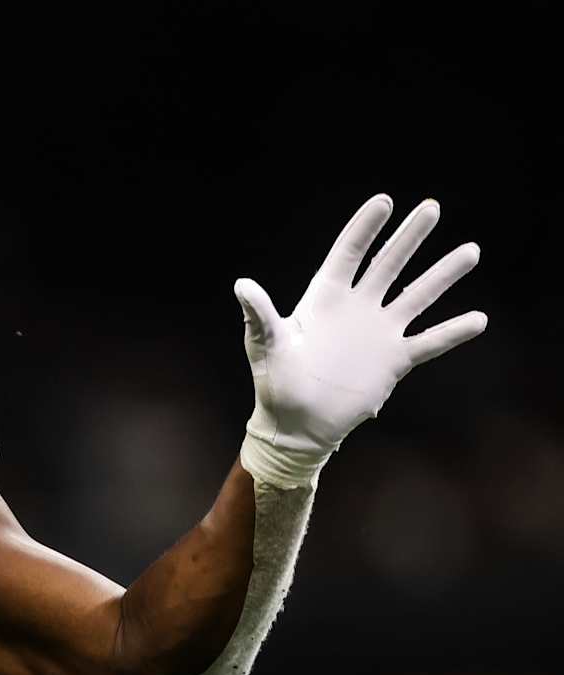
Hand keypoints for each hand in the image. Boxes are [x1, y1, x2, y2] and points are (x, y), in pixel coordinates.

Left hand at [234, 194, 486, 486]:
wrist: (296, 426)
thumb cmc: (276, 384)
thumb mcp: (267, 346)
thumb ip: (260, 315)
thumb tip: (242, 285)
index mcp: (325, 299)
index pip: (348, 254)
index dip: (365, 228)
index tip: (384, 201)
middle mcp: (357, 308)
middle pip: (389, 264)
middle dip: (410, 237)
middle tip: (431, 207)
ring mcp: (379, 332)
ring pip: (417, 295)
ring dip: (443, 274)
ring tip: (470, 251)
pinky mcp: (394, 360)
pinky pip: (429, 342)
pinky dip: (453, 332)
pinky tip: (479, 319)